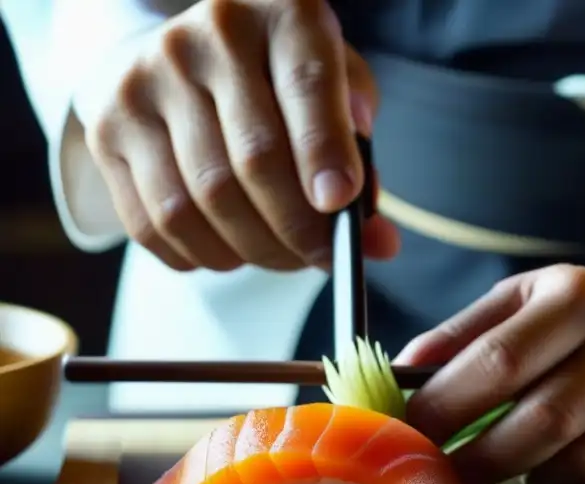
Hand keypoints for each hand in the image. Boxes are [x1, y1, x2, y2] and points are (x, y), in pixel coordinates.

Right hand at [74, 0, 399, 271]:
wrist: (179, 53)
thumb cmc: (276, 79)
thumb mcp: (334, 89)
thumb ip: (359, 155)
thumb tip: (377, 241)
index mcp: (278, 16)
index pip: (306, 84)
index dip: (324, 152)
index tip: (341, 205)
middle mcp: (203, 40)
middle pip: (253, 160)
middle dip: (297, 228)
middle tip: (322, 257)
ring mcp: (144, 82)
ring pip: (201, 202)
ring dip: (252, 251)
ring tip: (280, 257)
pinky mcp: (107, 129)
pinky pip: (154, 223)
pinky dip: (201, 255)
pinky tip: (230, 252)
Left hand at [395, 265, 584, 483]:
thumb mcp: (531, 299)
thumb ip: (466, 333)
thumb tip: (398, 373)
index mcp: (574, 297)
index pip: (498, 360)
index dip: (443, 406)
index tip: (402, 436)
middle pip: (535, 420)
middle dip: (471, 459)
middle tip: (429, 478)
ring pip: (570, 460)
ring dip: (514, 474)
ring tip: (484, 469)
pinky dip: (558, 480)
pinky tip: (546, 467)